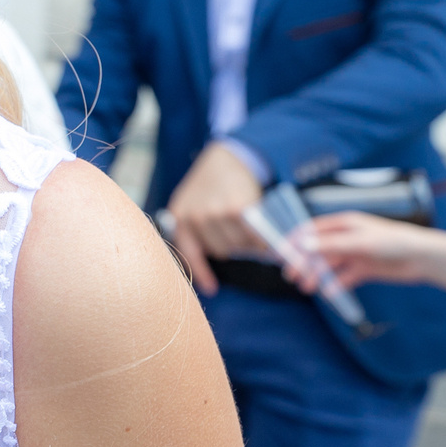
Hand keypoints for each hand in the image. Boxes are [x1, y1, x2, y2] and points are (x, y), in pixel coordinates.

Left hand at [163, 143, 265, 296]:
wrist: (228, 156)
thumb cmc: (211, 183)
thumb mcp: (191, 201)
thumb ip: (194, 226)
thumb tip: (210, 258)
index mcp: (180, 216)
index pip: (189, 253)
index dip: (202, 273)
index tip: (212, 290)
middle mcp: (195, 217)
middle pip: (221, 251)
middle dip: (234, 246)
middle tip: (241, 233)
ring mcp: (216, 213)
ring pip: (239, 246)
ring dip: (249, 243)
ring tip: (250, 226)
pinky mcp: (239, 209)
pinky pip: (254, 238)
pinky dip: (262, 241)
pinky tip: (265, 237)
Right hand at [289, 211, 445, 291]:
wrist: (422, 258)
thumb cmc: (393, 242)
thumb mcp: (359, 242)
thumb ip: (331, 244)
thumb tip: (302, 244)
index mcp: (343, 224)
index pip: (312, 230)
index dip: (295, 241)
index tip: (282, 254)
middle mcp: (347, 238)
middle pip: (318, 250)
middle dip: (303, 262)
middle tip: (291, 277)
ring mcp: (355, 254)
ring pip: (329, 265)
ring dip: (317, 275)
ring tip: (307, 288)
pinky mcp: (364, 269)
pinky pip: (345, 277)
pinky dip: (336, 284)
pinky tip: (330, 293)